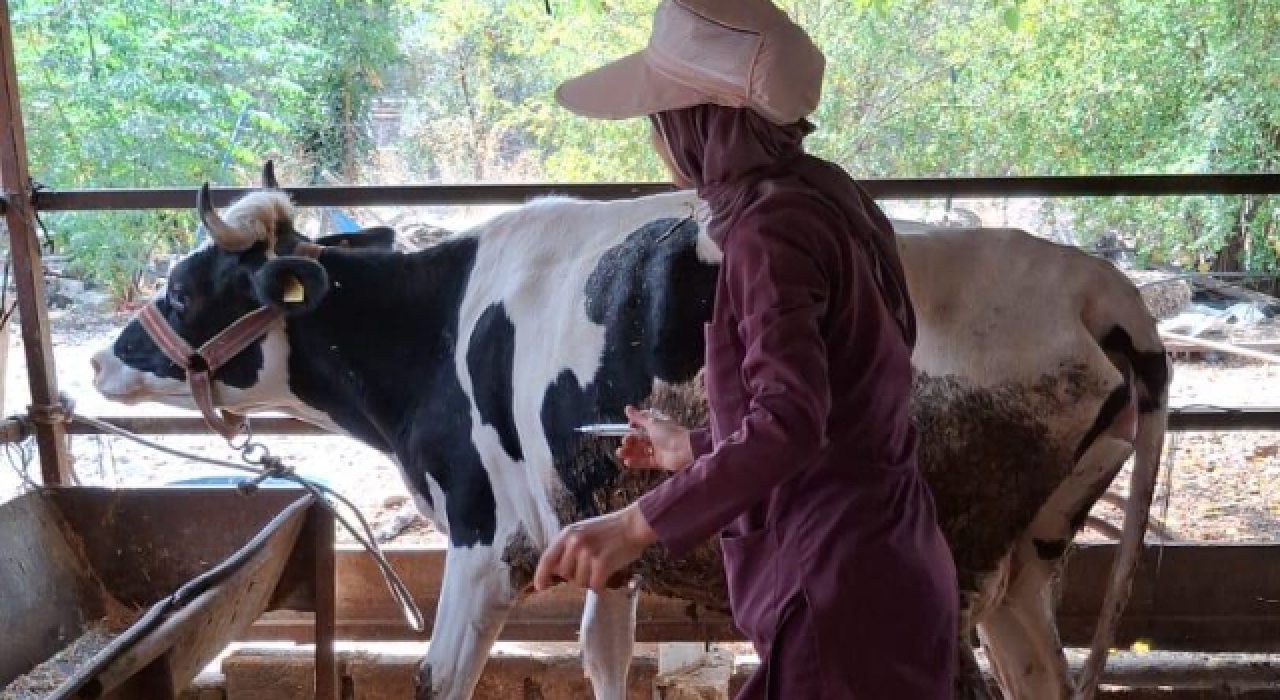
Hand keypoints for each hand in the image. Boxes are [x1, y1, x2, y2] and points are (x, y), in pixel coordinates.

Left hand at [533, 504, 656, 592]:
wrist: (634, 524)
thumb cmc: (610, 530)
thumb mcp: (583, 532)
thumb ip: (568, 547)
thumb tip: (556, 570)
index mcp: (567, 534)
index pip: (547, 558)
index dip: (541, 575)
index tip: (540, 587)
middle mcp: (574, 542)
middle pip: (565, 575)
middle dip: (576, 576)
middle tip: (591, 567)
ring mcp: (587, 552)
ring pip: (580, 582)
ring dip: (591, 580)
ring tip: (602, 567)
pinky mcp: (602, 562)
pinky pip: (595, 586)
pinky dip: (601, 586)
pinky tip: (608, 577)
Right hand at [616, 405, 694, 471]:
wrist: (685, 450)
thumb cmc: (670, 433)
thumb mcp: (652, 423)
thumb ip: (638, 417)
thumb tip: (627, 408)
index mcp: (657, 424)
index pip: (643, 423)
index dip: (634, 425)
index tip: (628, 426)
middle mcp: (657, 436)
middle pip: (640, 438)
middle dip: (630, 440)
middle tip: (624, 443)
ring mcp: (658, 449)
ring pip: (640, 450)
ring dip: (630, 451)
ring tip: (620, 453)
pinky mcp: (659, 461)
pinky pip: (645, 461)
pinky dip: (636, 461)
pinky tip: (627, 462)